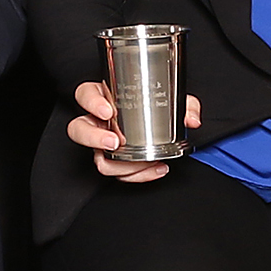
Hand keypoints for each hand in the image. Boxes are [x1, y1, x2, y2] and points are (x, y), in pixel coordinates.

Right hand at [71, 79, 201, 182]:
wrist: (162, 128)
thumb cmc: (157, 107)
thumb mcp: (173, 99)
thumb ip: (185, 105)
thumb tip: (191, 120)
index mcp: (105, 98)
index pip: (85, 95)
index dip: (91, 102)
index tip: (107, 110)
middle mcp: (98, 122)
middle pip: (78, 129)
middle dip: (94, 138)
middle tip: (114, 142)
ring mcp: (103, 144)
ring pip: (96, 158)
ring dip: (117, 164)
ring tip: (141, 162)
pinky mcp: (114, 163)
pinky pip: (118, 173)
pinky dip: (137, 175)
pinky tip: (156, 169)